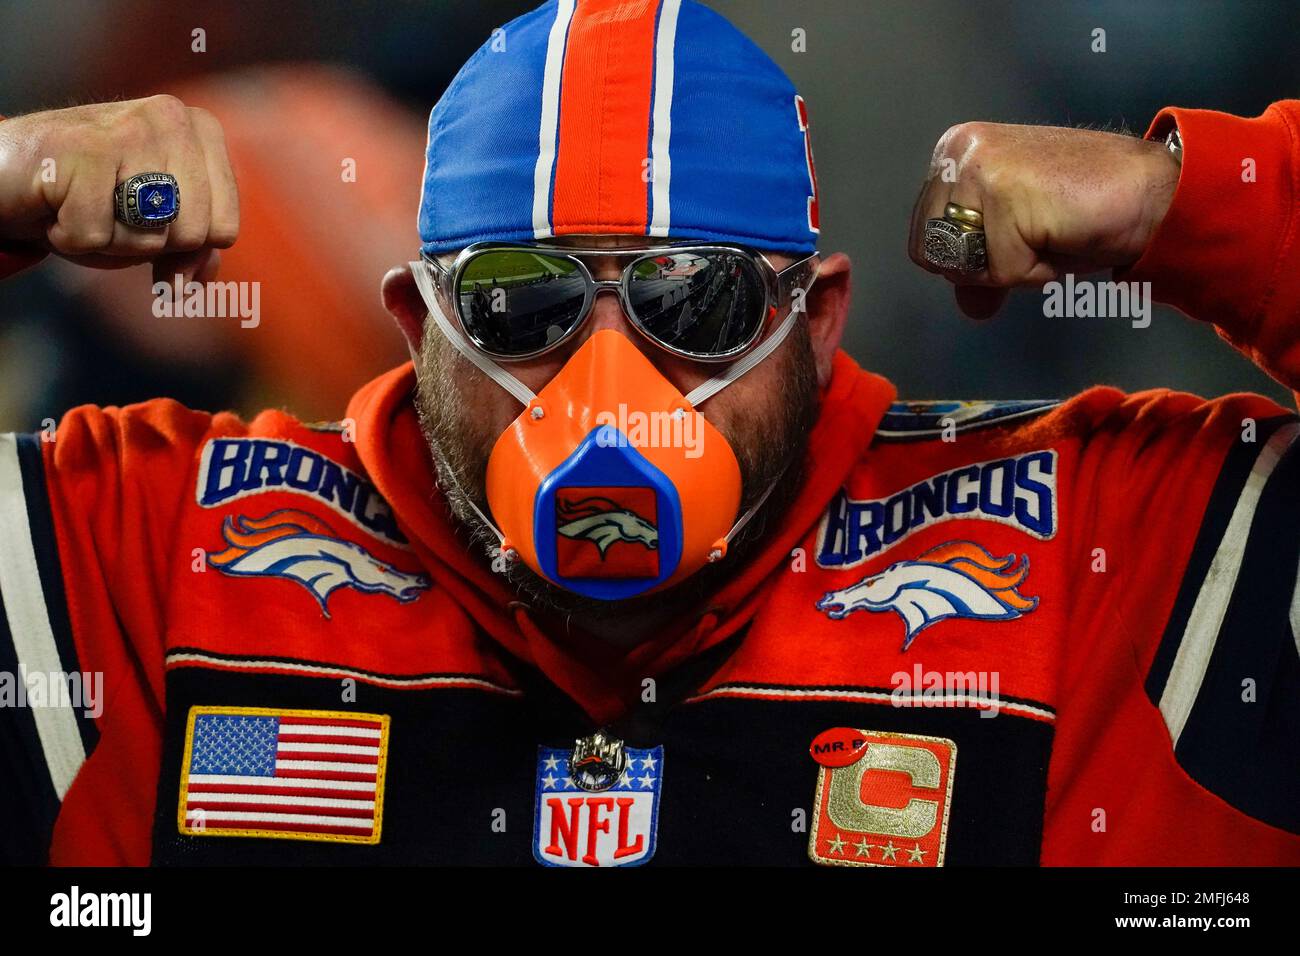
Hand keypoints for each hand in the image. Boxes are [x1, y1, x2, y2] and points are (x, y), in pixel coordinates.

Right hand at [0, 95, 238, 281]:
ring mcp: (128, 129)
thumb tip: (198, 285)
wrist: (4, 171)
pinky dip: (69, 238)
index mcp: (201, 130)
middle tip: (109, 213)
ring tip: (83, 206)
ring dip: (108, 242)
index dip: (184, 247)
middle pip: (192, 235)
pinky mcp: (83, 150)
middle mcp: (171, 118)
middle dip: (146, 244)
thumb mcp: (151, 228)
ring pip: (149, 238)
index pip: (225, 229)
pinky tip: (56, 204)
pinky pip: (96, 237)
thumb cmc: (85, 198)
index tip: (147, 224)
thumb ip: (191, 251)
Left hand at [908, 122, 1179, 318]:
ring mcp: (977, 168)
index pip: (925, 242)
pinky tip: (1060, 232)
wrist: (1151, 191)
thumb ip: (980, 266)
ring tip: (1048, 231)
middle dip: (987, 264)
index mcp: (952, 153)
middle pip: (934, 256)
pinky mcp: (1002, 191)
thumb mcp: (1016, 241)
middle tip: (1037, 233)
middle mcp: (956, 151)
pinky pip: (999, 270)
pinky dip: (1033, 270)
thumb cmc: (1085, 212)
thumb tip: (968, 306)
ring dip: (1011, 268)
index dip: (972, 259)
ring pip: (963, 265)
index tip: (1020, 231)